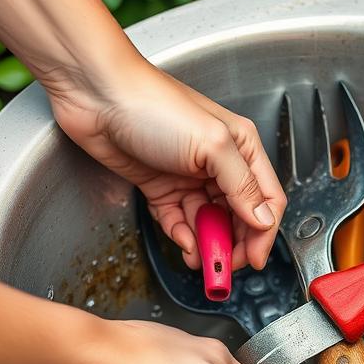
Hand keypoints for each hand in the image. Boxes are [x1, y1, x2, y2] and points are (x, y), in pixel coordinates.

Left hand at [41, 56, 285, 270]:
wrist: (97, 95)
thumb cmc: (153, 104)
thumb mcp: (211, 145)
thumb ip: (241, 185)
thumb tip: (263, 219)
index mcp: (241, 148)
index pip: (266, 200)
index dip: (263, 233)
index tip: (252, 260)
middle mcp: (219, 163)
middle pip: (239, 216)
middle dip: (233, 244)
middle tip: (222, 268)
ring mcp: (188, 176)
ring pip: (208, 222)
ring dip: (206, 244)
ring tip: (199, 259)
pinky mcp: (161, 186)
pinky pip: (178, 220)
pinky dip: (181, 235)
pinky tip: (181, 242)